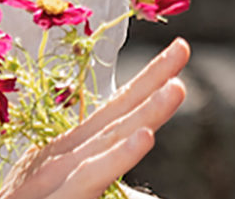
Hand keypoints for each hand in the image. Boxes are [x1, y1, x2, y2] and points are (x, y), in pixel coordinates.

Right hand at [0, 38, 190, 198]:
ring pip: (104, 143)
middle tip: (183, 50)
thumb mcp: (65, 192)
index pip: (112, 111)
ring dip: (143, 114)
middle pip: (112, 118)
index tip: (180, 50)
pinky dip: (115, 157)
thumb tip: (139, 169)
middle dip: (150, 84)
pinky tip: (144, 139)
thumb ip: (95, 177)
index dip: (146, 81)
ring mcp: (51, 180)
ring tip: (177, 89)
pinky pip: (87, 180)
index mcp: (64, 153)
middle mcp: (57, 159)